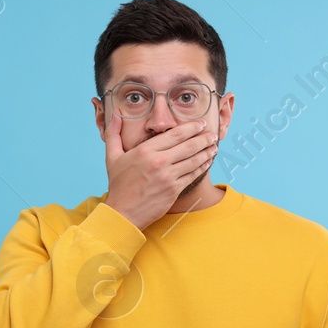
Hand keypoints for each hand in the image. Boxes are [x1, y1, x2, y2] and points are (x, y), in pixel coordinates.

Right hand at [103, 111, 216, 228]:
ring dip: (207, 152)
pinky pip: (192, 175)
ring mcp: (168, 177)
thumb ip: (113, 134)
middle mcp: (159, 162)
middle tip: (212, 134)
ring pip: (193, 160)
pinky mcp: (174, 189)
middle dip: (203, 138)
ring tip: (214, 146)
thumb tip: (115, 115)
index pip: (174, 135)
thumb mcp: (112, 156)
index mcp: (145, 151)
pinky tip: (208, 161)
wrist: (123, 211)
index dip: (191, 128)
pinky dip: (202, 167)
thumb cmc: (118, 184)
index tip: (201, 124)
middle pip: (188, 146)